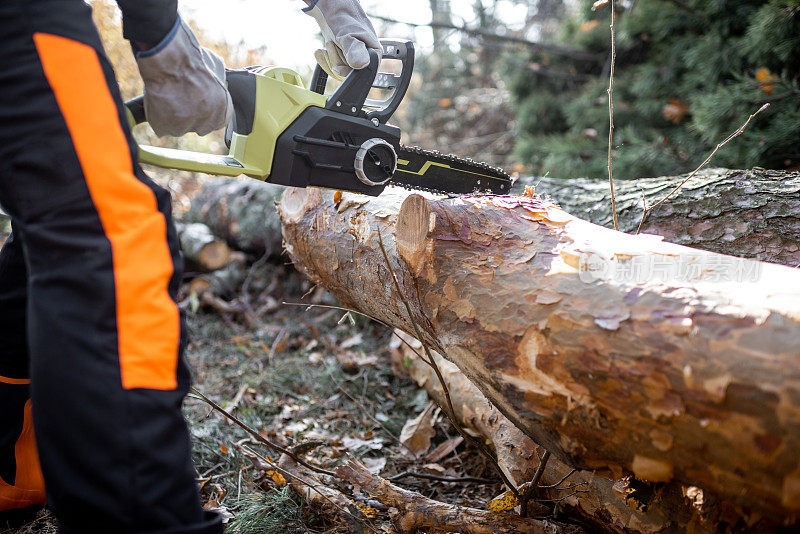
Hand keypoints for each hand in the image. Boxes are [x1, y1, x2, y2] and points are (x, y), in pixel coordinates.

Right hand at [135, 16, 232, 136]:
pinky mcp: (166, 127)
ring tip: (168, 98)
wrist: (169, 61)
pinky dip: (157, 117)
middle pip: (199, 127)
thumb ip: (217, 88)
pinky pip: (162, 127)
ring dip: (173, 118)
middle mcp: (207, 121)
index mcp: (222, 109)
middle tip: (181, 101)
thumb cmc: (190, 61)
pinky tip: (158, 102)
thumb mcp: (215, 71)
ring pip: (179, 128)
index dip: (206, 114)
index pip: (217, 121)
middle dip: (191, 117)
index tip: (198, 107)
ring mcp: (186, 126)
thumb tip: (216, 86)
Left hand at [304, 0, 381, 79]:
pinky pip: (332, 68)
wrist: (332, 11)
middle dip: (336, 59)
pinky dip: (324, 59)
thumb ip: (354, 50)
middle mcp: (365, 60)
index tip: (338, 66)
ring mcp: (353, 60)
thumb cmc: (343, 19)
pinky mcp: (343, 59)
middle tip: (336, 43)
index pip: (361, 77)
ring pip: (338, 71)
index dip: (347, 72)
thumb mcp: (348, 35)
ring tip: (331, 42)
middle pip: (347, 74)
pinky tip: (322, 51)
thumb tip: (362, 64)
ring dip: (330, 57)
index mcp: (373, 55)